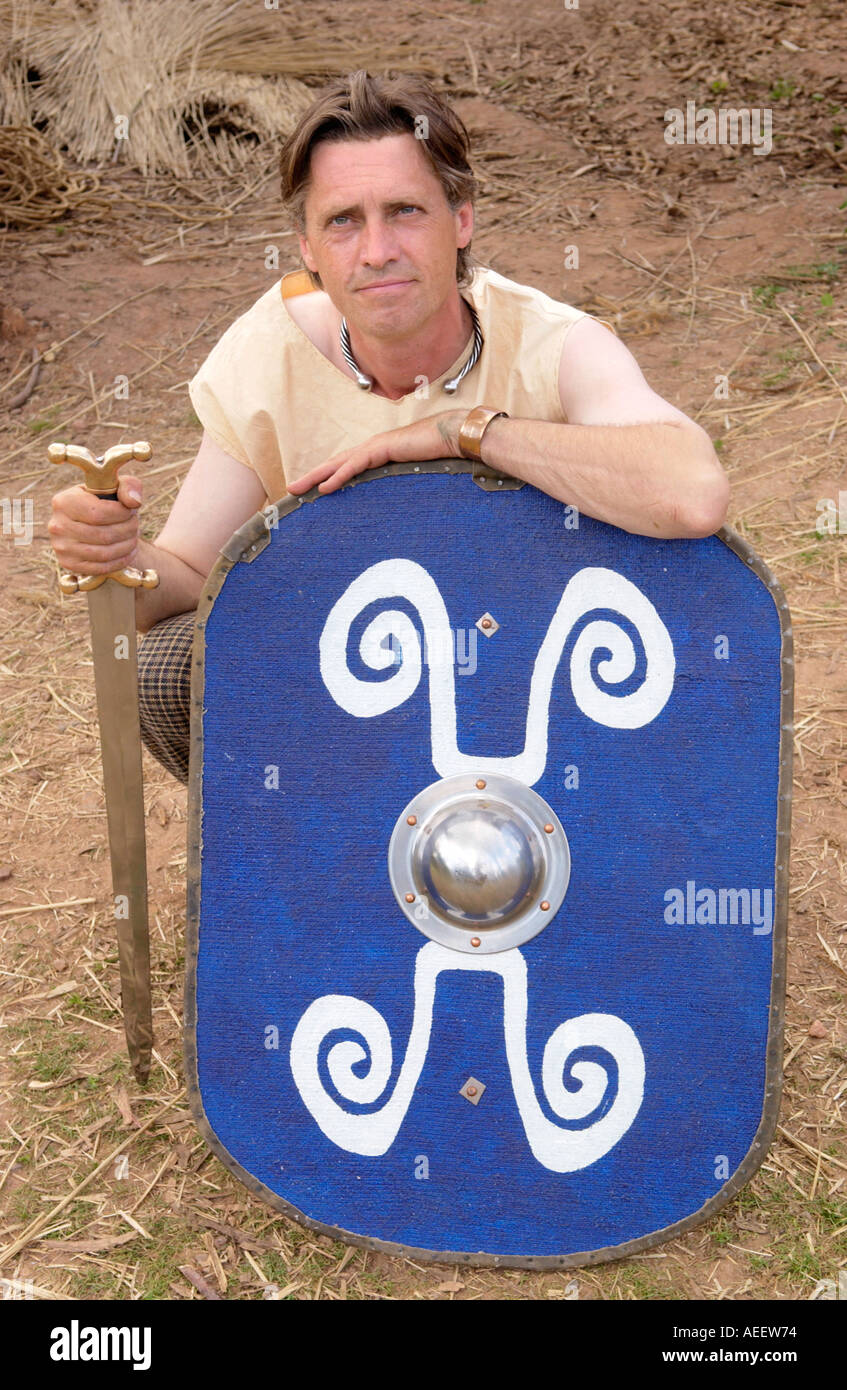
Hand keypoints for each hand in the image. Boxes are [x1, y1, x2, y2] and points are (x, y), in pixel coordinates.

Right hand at [48, 474, 142, 575]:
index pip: (98, 513)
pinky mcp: (69, 564)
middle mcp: (57, 525)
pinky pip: (100, 568)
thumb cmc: (105, 501)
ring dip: (127, 546)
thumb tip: (134, 502)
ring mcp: (61, 547)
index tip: (131, 511)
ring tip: (133, 537)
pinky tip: (129, 551)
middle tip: (136, 525)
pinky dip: (120, 561)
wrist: (91, 523)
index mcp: (63, 501)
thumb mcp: (117, 486)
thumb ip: (129, 486)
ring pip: (103, 553)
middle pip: (103, 535)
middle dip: (127, 531)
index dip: (122, 514)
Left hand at [287, 409, 465, 495]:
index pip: (345, 467)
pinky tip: (325, 488)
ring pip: (339, 463)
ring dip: (317, 477)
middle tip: (292, 490)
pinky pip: (356, 465)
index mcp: (377, 455)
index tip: (311, 491)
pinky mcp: (382, 448)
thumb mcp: (414, 476)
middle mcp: (372, 448)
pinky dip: (339, 476)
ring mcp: (375, 446)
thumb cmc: (439, 455)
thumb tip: (397, 509)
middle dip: (312, 477)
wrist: (453, 437)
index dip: (326, 477)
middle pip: (335, 464)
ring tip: (298, 489)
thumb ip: (401, 485)